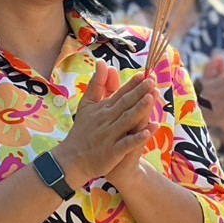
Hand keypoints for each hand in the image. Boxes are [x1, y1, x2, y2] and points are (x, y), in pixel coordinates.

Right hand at [55, 63, 156, 187]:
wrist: (71, 159)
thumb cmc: (83, 130)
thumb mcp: (87, 105)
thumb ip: (97, 84)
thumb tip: (103, 63)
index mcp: (102, 109)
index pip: (119, 93)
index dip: (132, 84)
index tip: (144, 74)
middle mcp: (106, 120)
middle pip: (125, 104)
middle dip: (139, 92)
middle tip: (152, 81)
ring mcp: (109, 136)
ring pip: (127, 121)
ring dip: (139, 110)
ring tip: (152, 98)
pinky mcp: (112, 152)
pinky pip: (126, 144)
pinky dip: (137, 138)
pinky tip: (148, 131)